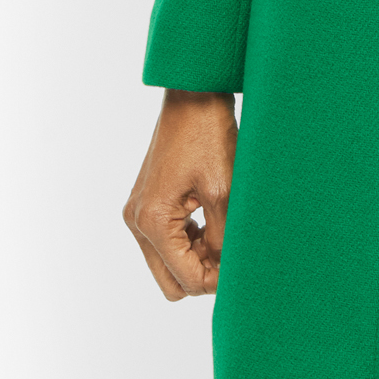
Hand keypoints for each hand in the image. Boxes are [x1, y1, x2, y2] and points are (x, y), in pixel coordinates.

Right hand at [123, 90, 238, 298]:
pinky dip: (189, 241)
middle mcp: (137, 221)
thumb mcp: (223, 191)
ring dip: (196, 258)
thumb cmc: (209, 137)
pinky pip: (165, 240)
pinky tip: (212, 223)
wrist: (194, 96)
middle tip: (232, 255)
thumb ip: (223, 238)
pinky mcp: (146, 202)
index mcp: (152, 221)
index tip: (241, 269)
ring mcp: (138, 212)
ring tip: (226, 234)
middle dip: (202, 274)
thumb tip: (227, 271)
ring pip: (167, 262)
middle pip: (170, 280)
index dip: (216, 282)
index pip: (184, 278)